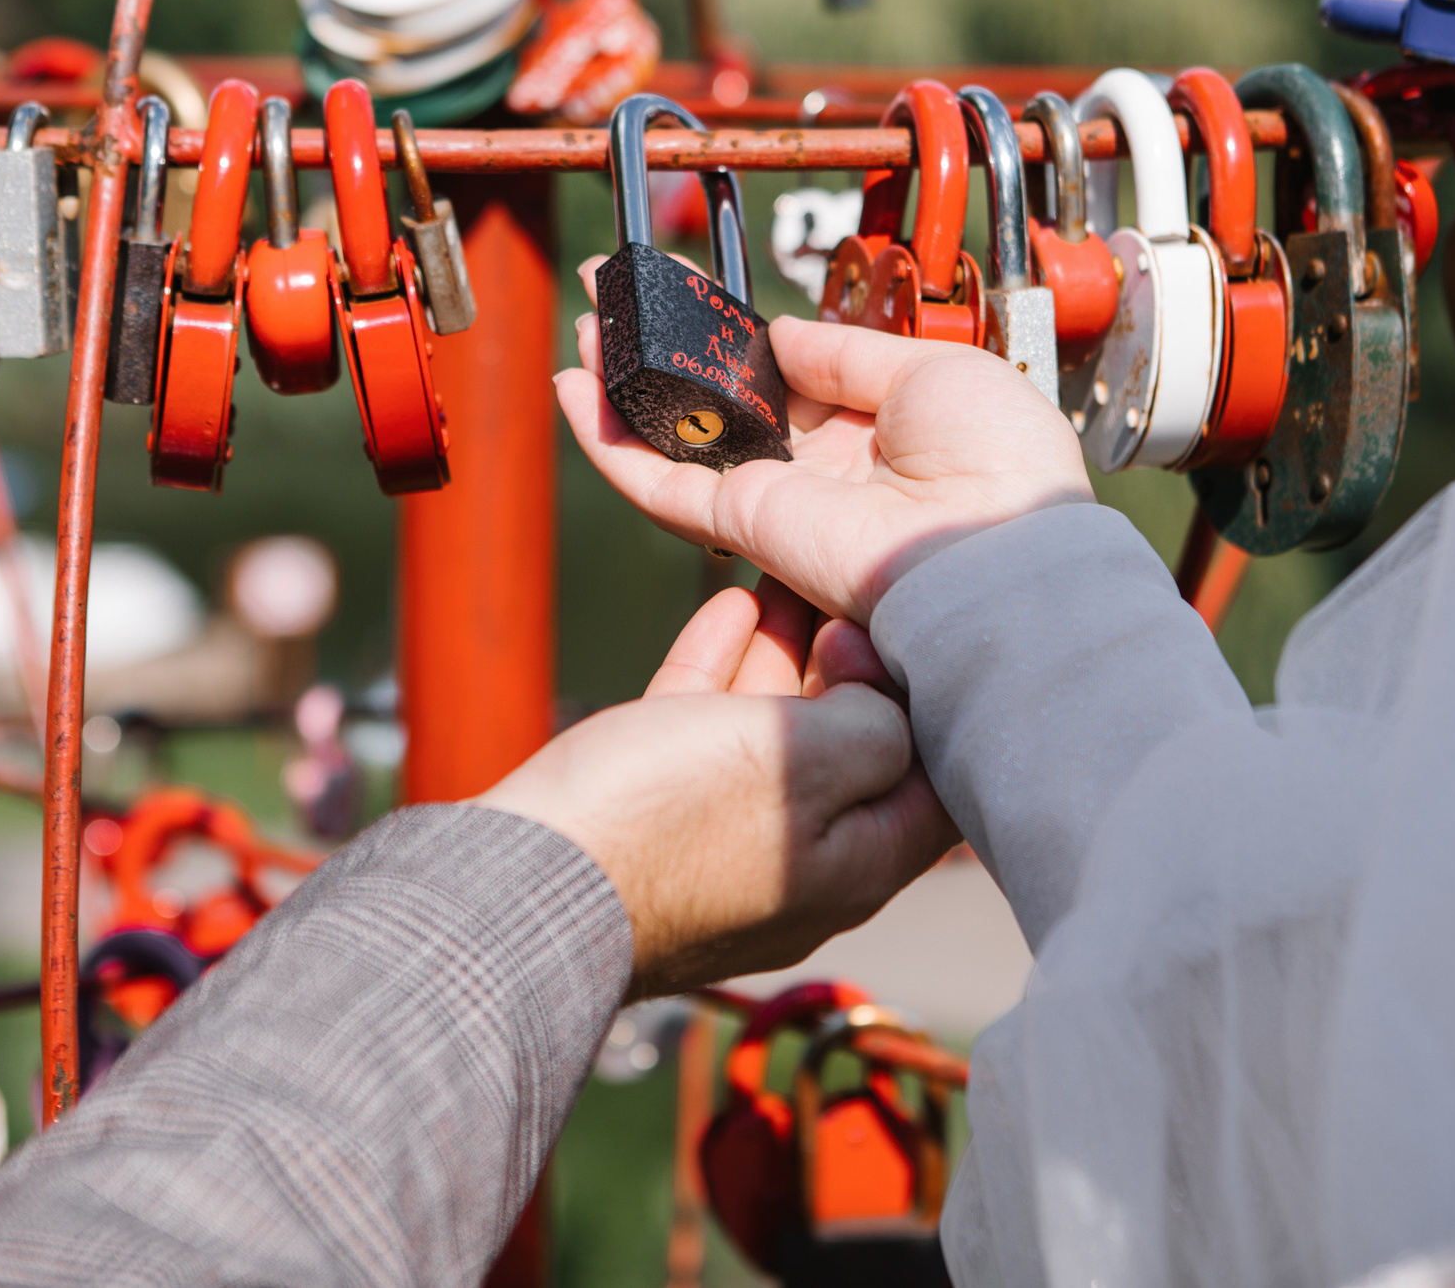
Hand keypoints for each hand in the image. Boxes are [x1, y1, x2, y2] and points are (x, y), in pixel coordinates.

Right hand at [473, 578, 956, 998]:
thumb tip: (883, 700)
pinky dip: (725, 669)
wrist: (520, 881)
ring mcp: (728, 844)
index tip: (886, 626)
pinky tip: (731, 605)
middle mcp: (805, 865)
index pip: (934, 776)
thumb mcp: (800, 759)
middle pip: (853, 749)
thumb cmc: (667, 823)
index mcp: (859, 864)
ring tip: (791, 573)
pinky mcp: (661, 820)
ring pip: (773, 733)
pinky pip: (707, 735)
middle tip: (842, 579)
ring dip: (787, 652)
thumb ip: (871, 724)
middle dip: (851, 659)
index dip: (924, 692)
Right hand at [557, 286, 1094, 624]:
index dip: (729, 338)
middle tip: (616, 305)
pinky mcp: (747, 527)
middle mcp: (821, 468)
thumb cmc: (1001, 467)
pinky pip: (663, 488)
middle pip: (717, 409)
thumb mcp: (931, 366)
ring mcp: (779, 500)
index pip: (781, 379)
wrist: (1000, 547)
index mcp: (874, 428)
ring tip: (582, 335)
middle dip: (663, 357)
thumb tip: (780, 334)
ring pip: (676, 446)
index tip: (689, 293)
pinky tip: (575, 396)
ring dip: (622, 391)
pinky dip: (611, 447)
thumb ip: (842, 351)